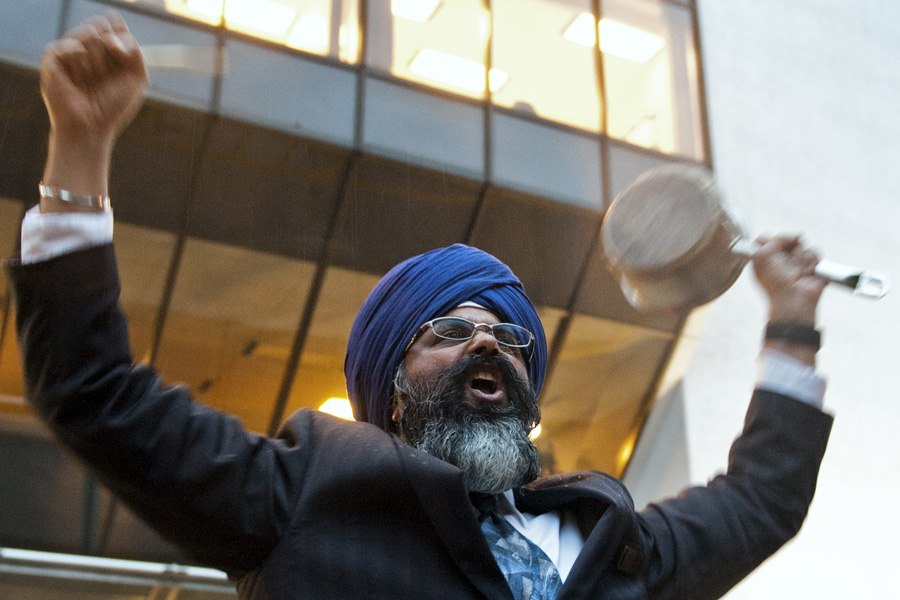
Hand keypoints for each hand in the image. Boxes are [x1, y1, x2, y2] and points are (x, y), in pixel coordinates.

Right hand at [40, 13, 147, 148]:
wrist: (91, 127)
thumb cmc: (113, 105)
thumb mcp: (137, 77)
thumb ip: (134, 50)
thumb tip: (109, 38)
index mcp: (105, 45)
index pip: (113, 19)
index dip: (122, 36)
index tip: (124, 58)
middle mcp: (85, 43)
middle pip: (102, 22)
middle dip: (112, 50)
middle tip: (105, 74)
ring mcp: (67, 47)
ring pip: (90, 32)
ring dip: (98, 62)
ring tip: (89, 79)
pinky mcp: (52, 55)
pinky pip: (73, 45)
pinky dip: (81, 65)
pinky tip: (76, 79)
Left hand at [752, 234, 826, 324]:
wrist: (794, 299)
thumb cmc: (775, 281)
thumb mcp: (762, 255)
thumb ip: (771, 239)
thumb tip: (795, 237)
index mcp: (764, 258)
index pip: (767, 238)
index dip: (773, 240)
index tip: (775, 248)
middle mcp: (779, 260)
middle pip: (787, 239)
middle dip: (788, 250)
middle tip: (786, 264)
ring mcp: (796, 262)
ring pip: (802, 245)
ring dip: (800, 258)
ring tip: (797, 273)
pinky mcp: (812, 266)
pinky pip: (815, 252)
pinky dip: (811, 263)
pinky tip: (806, 274)